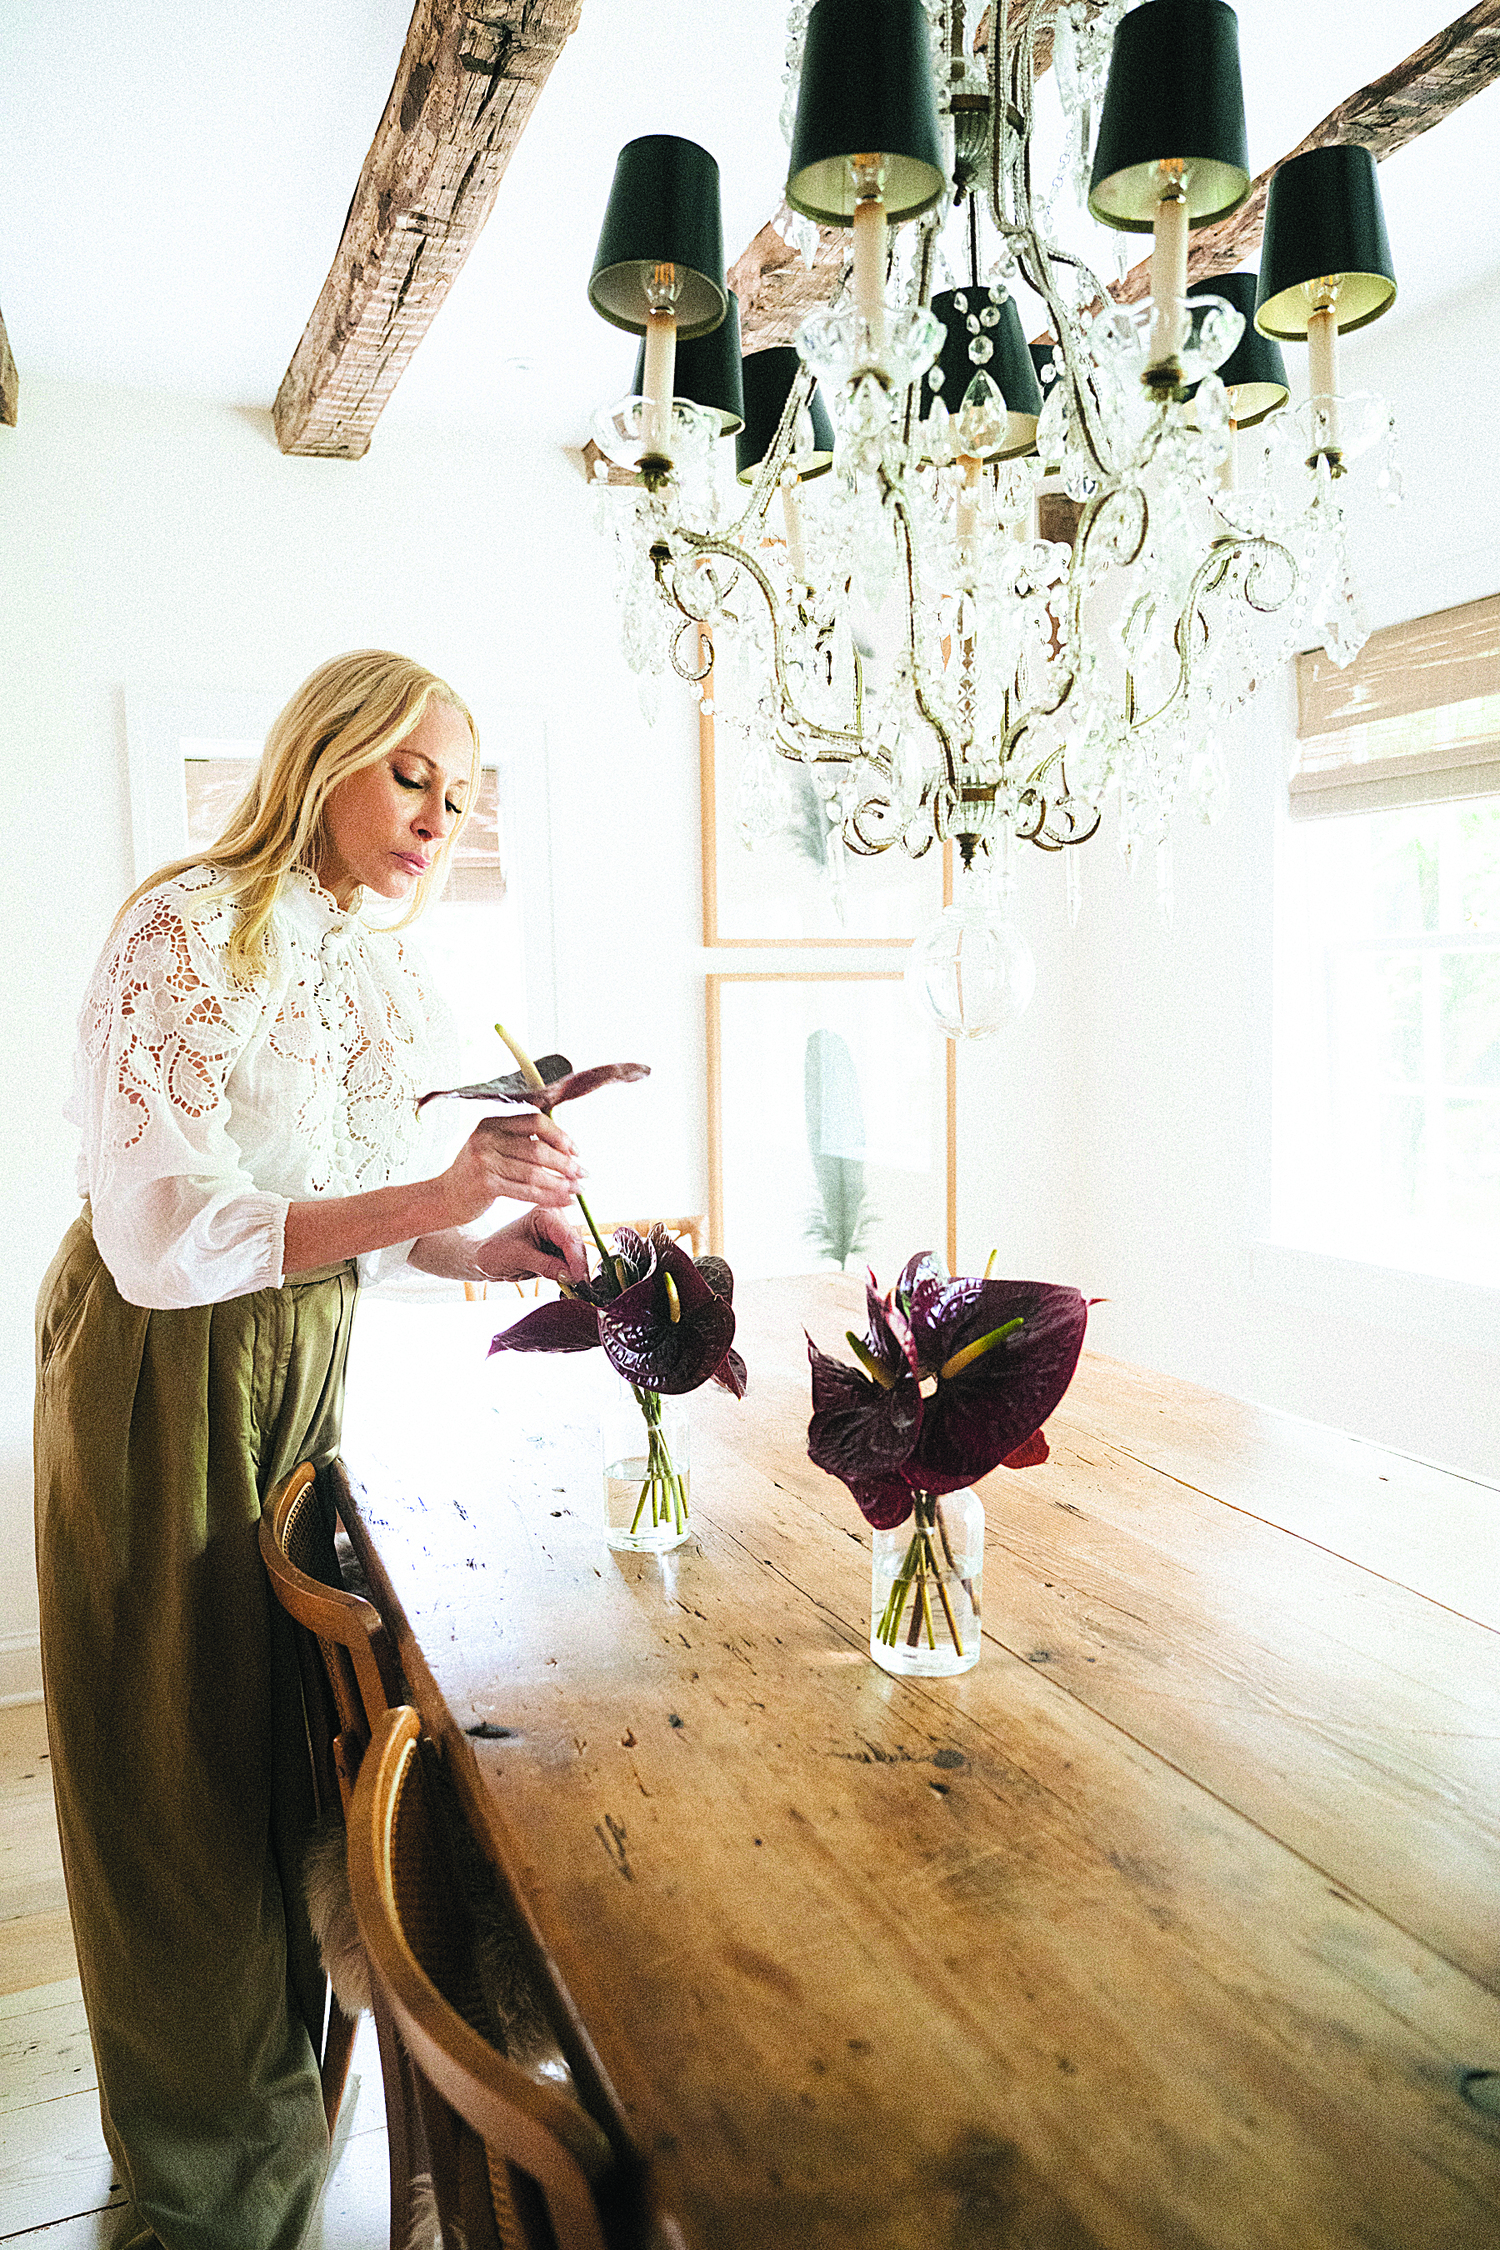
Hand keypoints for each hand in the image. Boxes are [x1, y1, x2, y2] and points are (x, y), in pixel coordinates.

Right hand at [439, 1110, 585, 1226]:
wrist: (443, 1198)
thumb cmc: (475, 1174)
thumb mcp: (492, 1147)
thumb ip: (520, 1140)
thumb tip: (564, 1144)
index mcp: (491, 1123)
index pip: (535, 1121)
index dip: (560, 1135)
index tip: (575, 1150)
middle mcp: (486, 1138)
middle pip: (538, 1148)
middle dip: (566, 1163)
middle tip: (583, 1173)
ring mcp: (484, 1161)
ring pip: (535, 1172)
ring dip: (562, 1183)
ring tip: (578, 1190)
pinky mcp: (485, 1184)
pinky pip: (527, 1191)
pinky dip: (550, 1197)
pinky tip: (565, 1201)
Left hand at [476, 1208, 589, 1287]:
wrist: (483, 1258)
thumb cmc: (494, 1252)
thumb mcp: (518, 1259)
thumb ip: (546, 1265)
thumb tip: (571, 1276)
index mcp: (544, 1213)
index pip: (568, 1237)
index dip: (576, 1260)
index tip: (579, 1279)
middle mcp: (555, 1219)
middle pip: (577, 1245)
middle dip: (579, 1267)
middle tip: (581, 1288)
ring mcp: (557, 1233)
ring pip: (577, 1254)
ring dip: (576, 1271)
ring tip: (575, 1288)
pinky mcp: (557, 1246)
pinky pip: (571, 1261)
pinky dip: (571, 1273)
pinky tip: (570, 1284)